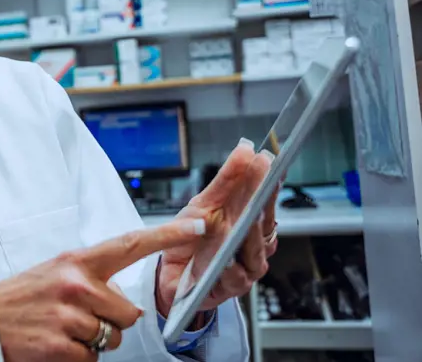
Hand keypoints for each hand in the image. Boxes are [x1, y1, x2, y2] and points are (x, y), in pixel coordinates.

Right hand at [0, 218, 207, 361]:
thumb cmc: (22, 298)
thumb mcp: (55, 273)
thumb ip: (90, 276)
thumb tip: (122, 298)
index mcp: (76, 261)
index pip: (130, 244)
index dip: (168, 236)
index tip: (199, 226)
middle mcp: (76, 285)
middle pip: (129, 312)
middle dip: (111, 320)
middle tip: (77, 317)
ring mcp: (70, 317)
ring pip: (113, 339)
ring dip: (94, 341)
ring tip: (63, 330)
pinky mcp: (63, 348)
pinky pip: (94, 360)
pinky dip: (79, 358)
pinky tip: (56, 345)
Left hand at [155, 139, 279, 317]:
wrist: (169, 273)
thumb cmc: (191, 238)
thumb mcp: (204, 204)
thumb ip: (227, 179)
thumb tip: (246, 150)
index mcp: (252, 223)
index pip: (266, 199)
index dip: (268, 181)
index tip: (268, 162)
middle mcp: (255, 245)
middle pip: (262, 221)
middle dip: (261, 199)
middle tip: (261, 179)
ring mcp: (247, 268)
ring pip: (253, 249)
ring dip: (248, 233)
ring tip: (247, 216)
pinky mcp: (232, 288)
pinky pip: (235, 277)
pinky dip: (232, 268)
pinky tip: (228, 259)